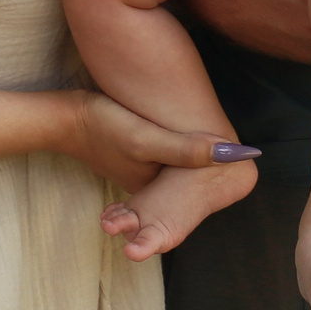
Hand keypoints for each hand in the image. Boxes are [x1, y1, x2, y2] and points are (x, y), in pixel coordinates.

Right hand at [62, 91, 243, 190]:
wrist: (64, 118)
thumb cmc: (104, 127)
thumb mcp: (148, 139)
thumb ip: (188, 150)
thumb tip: (236, 155)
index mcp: (158, 192)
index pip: (199, 189)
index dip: (222, 172)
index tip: (246, 155)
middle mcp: (151, 188)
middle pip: (191, 182)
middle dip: (211, 167)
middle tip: (235, 144)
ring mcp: (140, 173)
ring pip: (178, 171)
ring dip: (195, 158)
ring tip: (217, 138)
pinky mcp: (133, 157)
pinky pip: (165, 159)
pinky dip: (178, 152)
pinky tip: (186, 132)